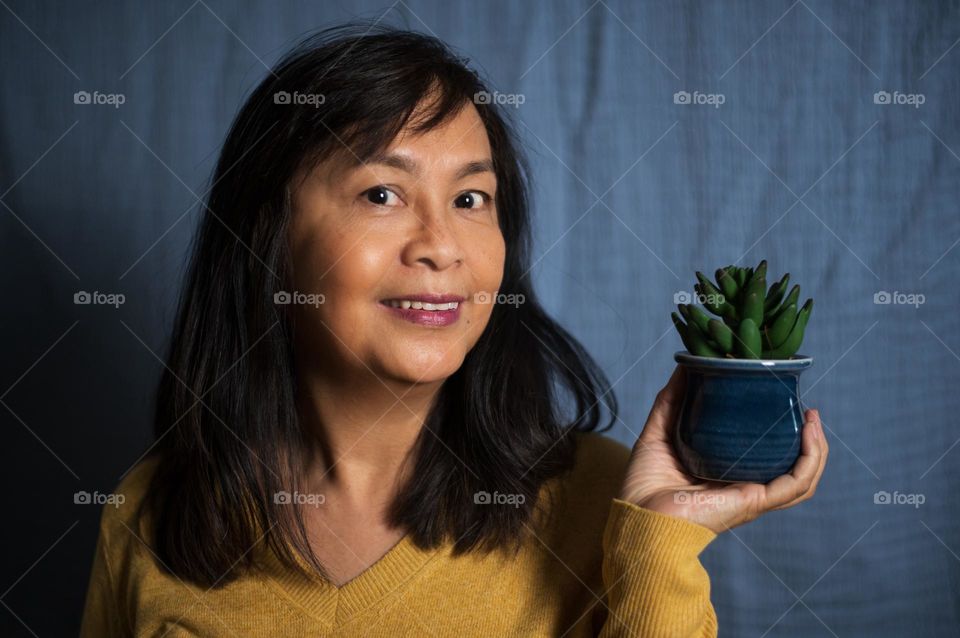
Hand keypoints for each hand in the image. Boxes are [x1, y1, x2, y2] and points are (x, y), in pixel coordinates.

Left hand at [618, 365, 827, 533]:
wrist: (636, 515)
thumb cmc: (644, 485)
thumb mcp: (660, 431)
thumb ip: (672, 400)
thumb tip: (685, 364)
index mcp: (726, 472)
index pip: (765, 454)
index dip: (781, 430)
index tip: (784, 400)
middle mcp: (743, 484)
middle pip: (790, 465)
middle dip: (807, 439)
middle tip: (808, 409)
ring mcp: (750, 494)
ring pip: (802, 476)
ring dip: (816, 448)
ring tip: (814, 419)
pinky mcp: (752, 501)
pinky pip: (795, 484)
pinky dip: (810, 459)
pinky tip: (810, 433)